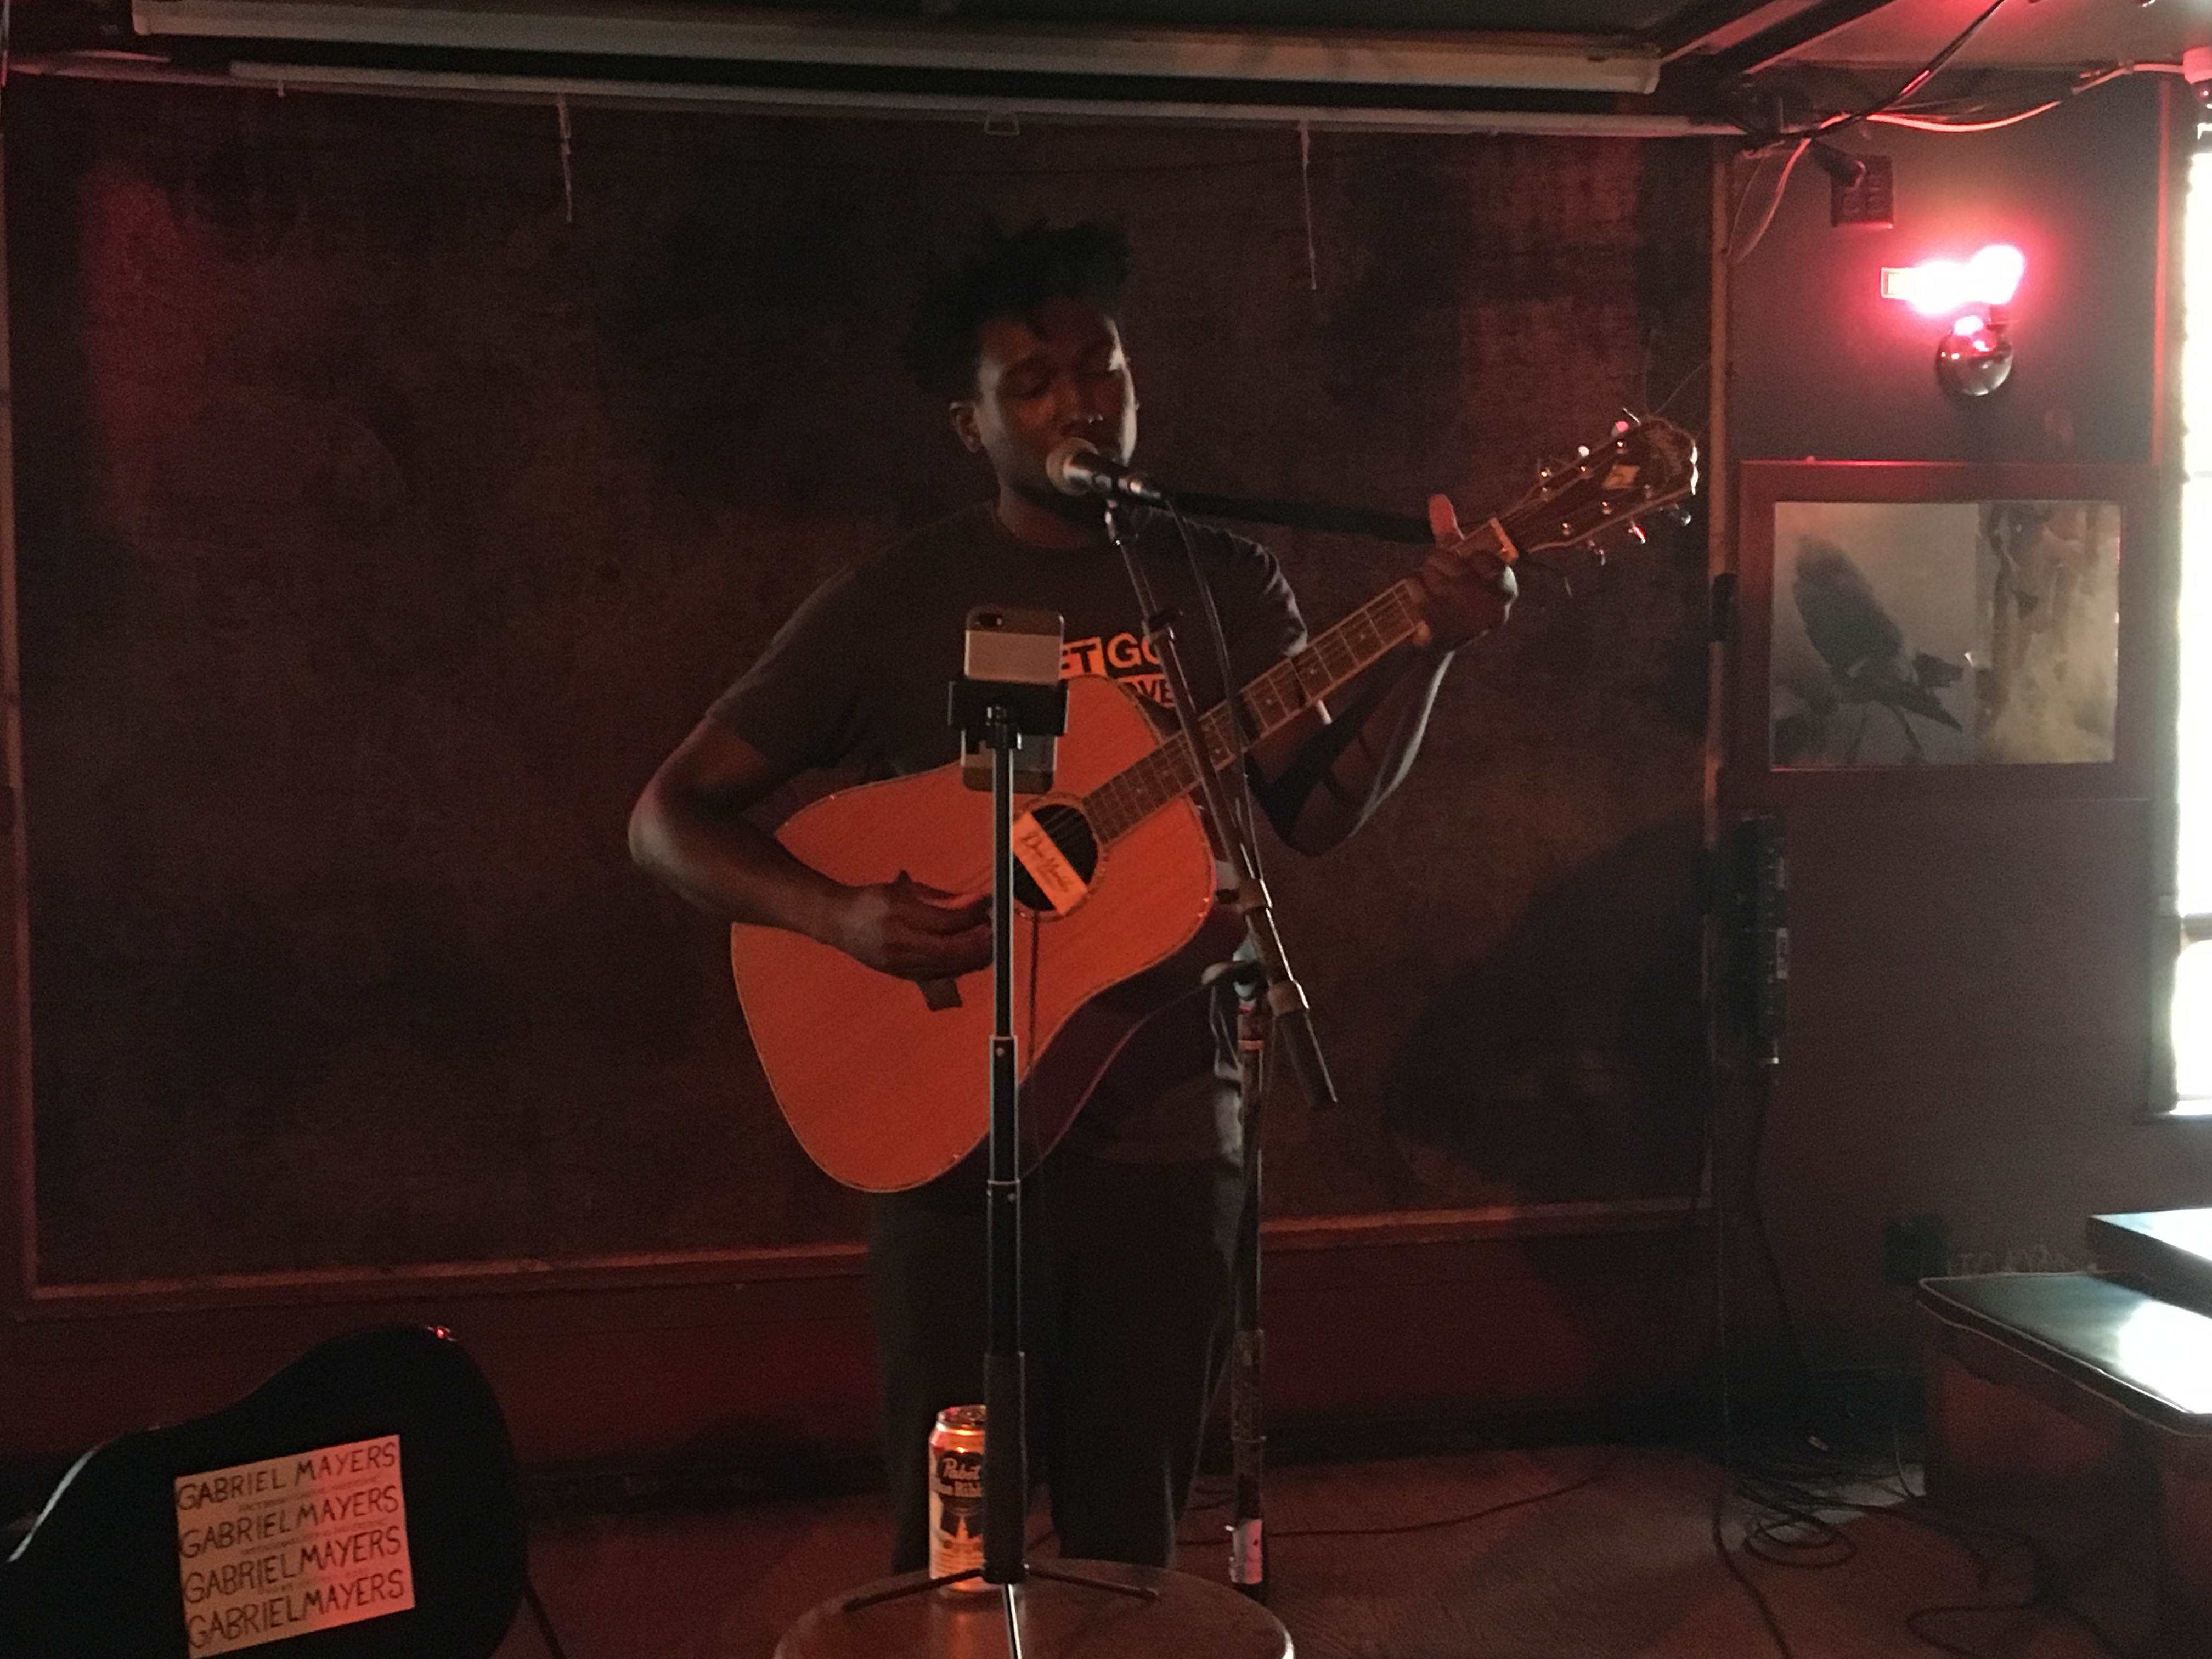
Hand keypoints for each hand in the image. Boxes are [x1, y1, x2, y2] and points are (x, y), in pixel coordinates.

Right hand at [826, 871, 991, 979]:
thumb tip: (977, 902)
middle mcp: (897, 945)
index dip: (970, 915)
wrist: (838, 923)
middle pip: (949, 951)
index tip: (988, 904)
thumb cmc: (872, 901)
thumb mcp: (904, 891)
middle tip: (997, 930)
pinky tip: (973, 955)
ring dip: (974, 957)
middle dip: (978, 943)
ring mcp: (900, 965)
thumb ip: (941, 900)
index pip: (943, 921)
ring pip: (947, 967)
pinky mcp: (903, 976)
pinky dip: (960, 965)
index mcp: (896, 916)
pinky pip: (939, 974)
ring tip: (990, 942)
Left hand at [1408, 494, 1516, 649]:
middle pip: (1459, 571)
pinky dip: (1414, 589)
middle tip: (1434, 564)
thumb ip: (1450, 532)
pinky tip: (1414, 588)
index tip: (1466, 557)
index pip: (1493, 566)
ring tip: (1426, 578)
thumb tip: (1437, 499)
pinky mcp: (1444, 638)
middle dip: (1439, 561)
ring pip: (1438, 583)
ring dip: (1425, 575)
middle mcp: (1493, 614)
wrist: (1439, 635)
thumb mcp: (1455, 560)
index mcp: (1505, 591)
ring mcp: (1468, 628)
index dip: (1474, 557)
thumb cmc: (1453, 591)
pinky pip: (1422, 600)